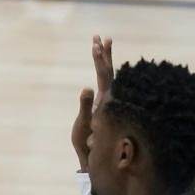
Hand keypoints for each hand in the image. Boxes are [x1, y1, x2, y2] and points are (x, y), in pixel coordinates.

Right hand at [73, 35, 114, 171]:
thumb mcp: (85, 124)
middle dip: (104, 54)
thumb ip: (86, 105)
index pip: (104, 75)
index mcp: (106, 100)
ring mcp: (109, 101)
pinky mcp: (105, 104)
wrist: (95, 157)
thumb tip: (87, 88)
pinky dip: (105, 70)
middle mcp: (110, 98)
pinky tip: (105, 65)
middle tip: (101, 37)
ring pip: (109, 75)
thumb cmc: (88, 143)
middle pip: (109, 71)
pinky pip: (107, 82)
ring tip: (103, 42)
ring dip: (105, 59)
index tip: (96, 45)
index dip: (100, 59)